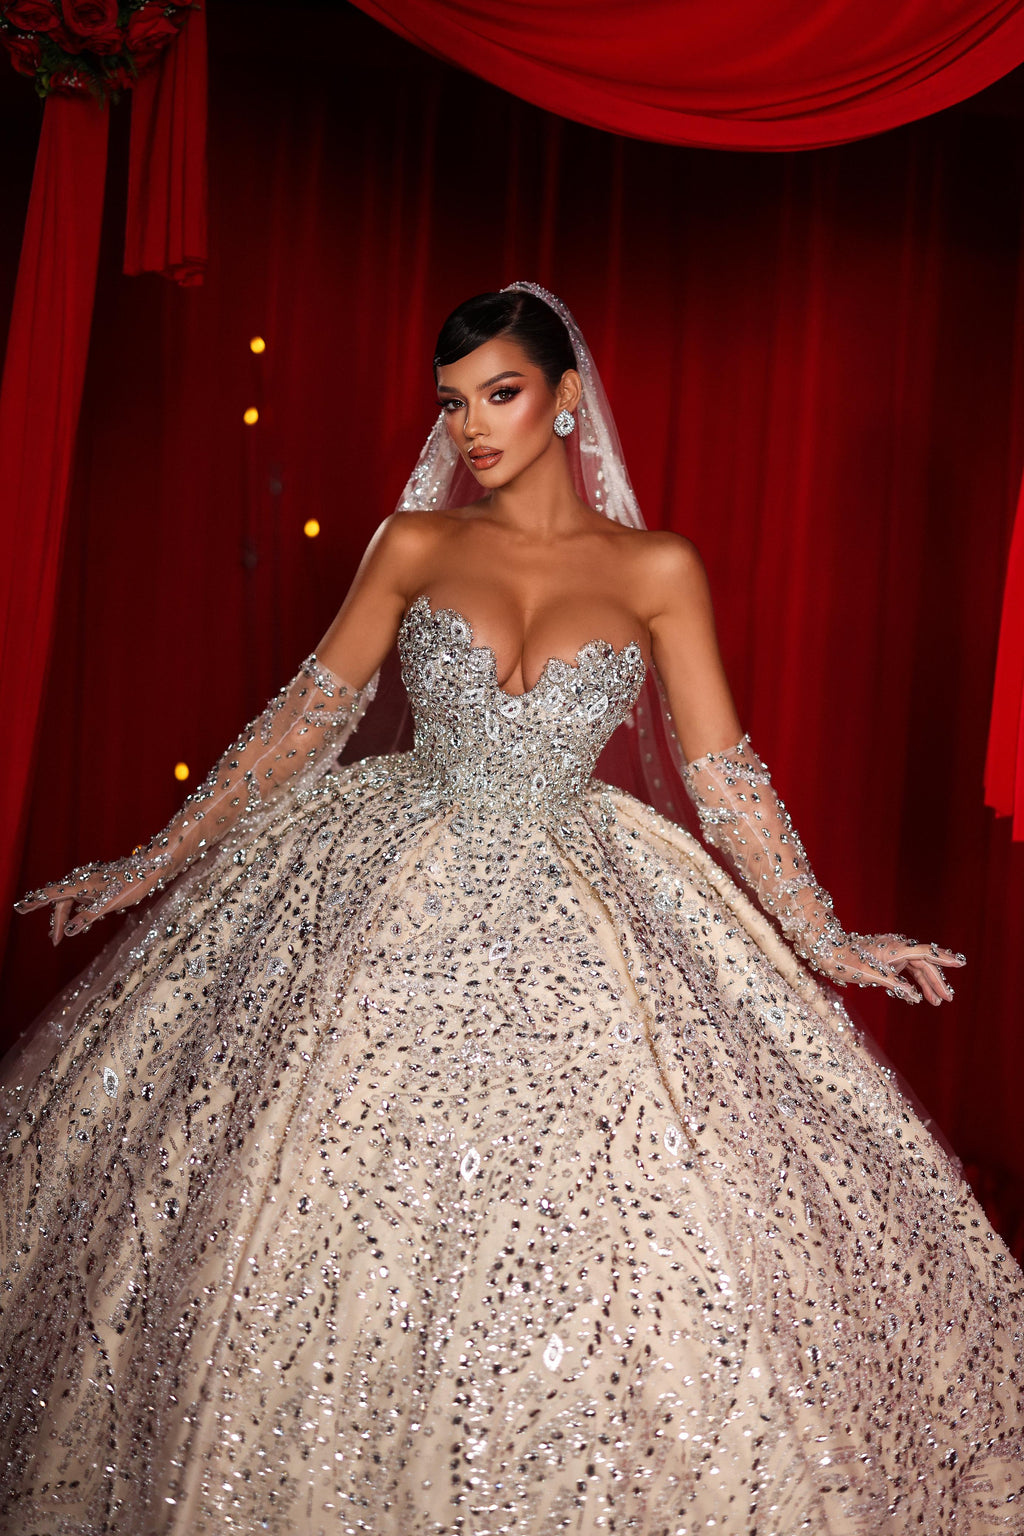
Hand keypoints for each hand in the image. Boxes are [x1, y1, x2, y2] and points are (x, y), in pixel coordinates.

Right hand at [13, 848, 171, 945]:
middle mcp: (83, 880)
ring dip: (65, 916)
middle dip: (55, 920)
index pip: (53, 895)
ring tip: (60, 934)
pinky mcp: (100, 883)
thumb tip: (68, 931)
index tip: (21, 908)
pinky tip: (81, 922)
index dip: (36, 902)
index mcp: (82, 884)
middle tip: (55, 941)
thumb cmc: (132, 884)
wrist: (151, 867)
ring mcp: (92, 881)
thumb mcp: (110, 904)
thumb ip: (88, 917)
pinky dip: (78, 910)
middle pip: (61, 901)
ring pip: (71, 899)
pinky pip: (82, 898)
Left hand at [803, 924, 965, 1004]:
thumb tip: (915, 996)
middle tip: (947, 999)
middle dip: (936, 981)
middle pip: (923, 963)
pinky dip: (912, 982)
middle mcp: (896, 947)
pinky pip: (905, 970)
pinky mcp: (886, 959)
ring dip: (925, 984)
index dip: (943, 958)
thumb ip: (894, 984)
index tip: (960, 963)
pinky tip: (918, 996)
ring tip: (935, 1002)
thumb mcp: (870, 975)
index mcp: (894, 948)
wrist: (826, 951)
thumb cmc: (845, 961)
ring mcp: (892, 952)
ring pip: (915, 968)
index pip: (925, 952)